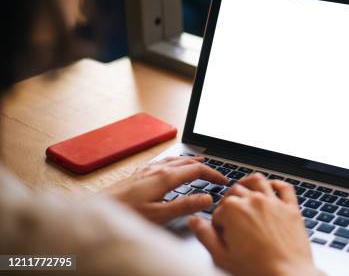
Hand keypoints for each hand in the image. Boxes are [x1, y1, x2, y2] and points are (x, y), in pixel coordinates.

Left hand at [103, 156, 227, 223]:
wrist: (97, 210)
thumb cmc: (125, 215)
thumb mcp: (159, 215)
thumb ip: (185, 206)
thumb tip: (207, 198)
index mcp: (165, 177)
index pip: (197, 169)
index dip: (214, 173)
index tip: (224, 181)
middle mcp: (157, 169)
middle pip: (188, 161)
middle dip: (205, 166)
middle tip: (217, 174)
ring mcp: (147, 170)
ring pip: (175, 160)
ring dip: (191, 161)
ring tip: (200, 162)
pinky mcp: (139, 174)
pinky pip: (163, 162)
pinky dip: (176, 162)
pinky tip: (171, 166)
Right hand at [188, 174, 321, 275]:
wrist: (287, 275)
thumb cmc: (256, 269)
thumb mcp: (222, 256)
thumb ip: (205, 235)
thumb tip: (194, 221)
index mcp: (233, 210)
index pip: (218, 210)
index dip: (217, 223)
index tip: (221, 234)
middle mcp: (253, 200)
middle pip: (235, 191)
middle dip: (229, 202)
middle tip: (231, 218)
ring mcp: (273, 202)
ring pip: (257, 181)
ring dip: (248, 184)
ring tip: (245, 191)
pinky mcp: (291, 207)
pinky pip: (284, 187)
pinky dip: (276, 183)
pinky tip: (271, 188)